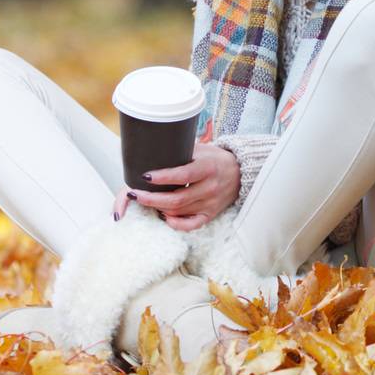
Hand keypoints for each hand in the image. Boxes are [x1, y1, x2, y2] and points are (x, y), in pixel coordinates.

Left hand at [111, 142, 239, 230]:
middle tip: (134, 194)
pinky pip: (191, 225)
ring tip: (144, 201)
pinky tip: (164, 216)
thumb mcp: (201, 150)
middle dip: (151, 198)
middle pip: (177, 199)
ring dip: (158, 208)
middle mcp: (210, 188)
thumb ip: (181, 153)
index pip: (183, 175)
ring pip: (180, 212)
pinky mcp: (210, 214)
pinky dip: (175, 224)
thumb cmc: (215, 159)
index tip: (144, 176)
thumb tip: (152, 152)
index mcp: (208, 168)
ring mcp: (211, 203)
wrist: (240, 172)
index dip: (162, 178)